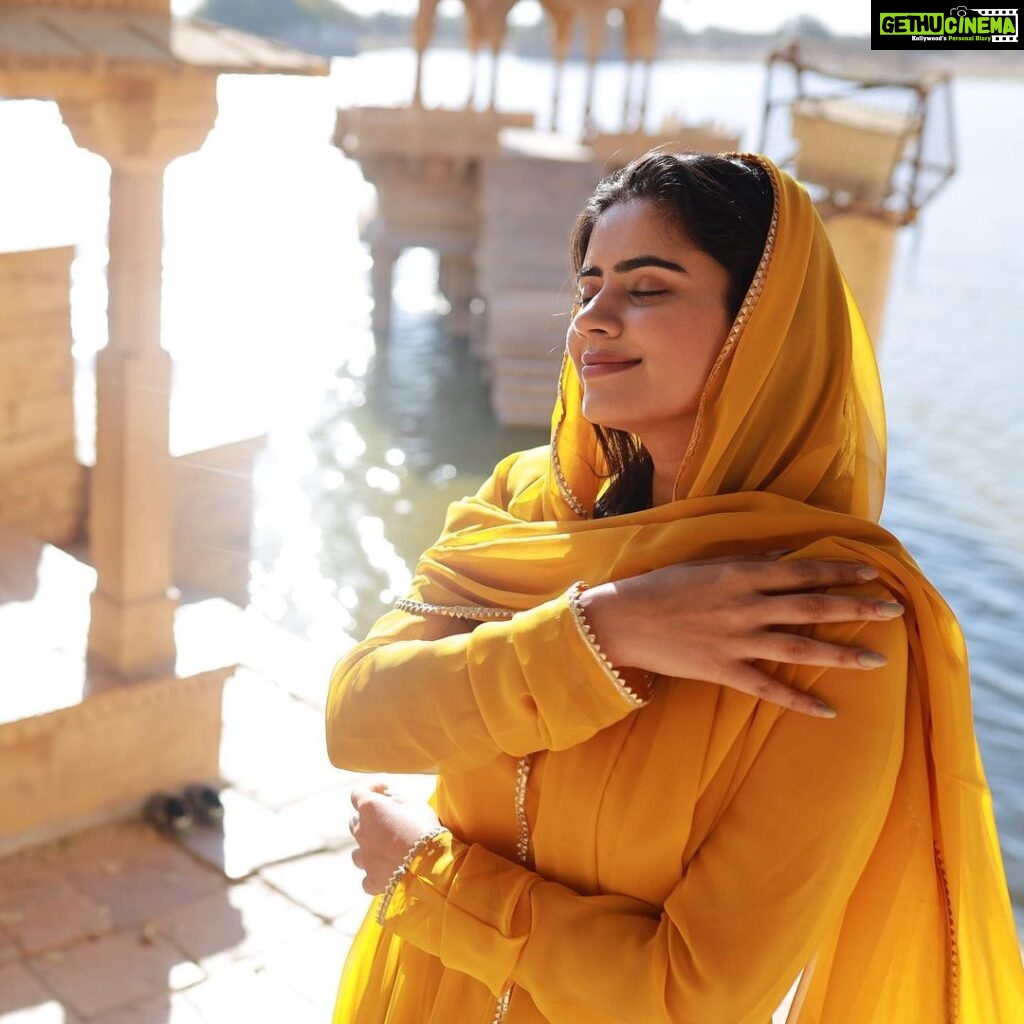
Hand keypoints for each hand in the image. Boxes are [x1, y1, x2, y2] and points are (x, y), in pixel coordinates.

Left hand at [349, 783, 442, 893]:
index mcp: (370, 809)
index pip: (358, 793)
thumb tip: (387, 797)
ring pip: (357, 851)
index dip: (371, 788)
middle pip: (355, 821)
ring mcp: (364, 857)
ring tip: (386, 848)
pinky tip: (386, 872)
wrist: (430, 865)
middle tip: (388, 820)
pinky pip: (367, 878)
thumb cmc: (423, 828)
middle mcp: (362, 832)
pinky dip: (375, 874)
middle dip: (369, 817)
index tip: (384, 789)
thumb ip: (396, 798)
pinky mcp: (371, 879)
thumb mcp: (414, 804)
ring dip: (369, 847)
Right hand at [578, 555, 903, 718]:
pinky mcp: (722, 670)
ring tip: (878, 660)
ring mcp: (735, 640)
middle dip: (856, 607)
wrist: (621, 621)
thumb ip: (750, 562)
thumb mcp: (705, 565)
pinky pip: (768, 688)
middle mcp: (744, 606)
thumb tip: (790, 556)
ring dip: (841, 653)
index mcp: (740, 574)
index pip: (802, 570)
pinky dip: (798, 700)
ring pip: (799, 647)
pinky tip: (828, 710)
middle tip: (895, 610)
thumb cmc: (661, 587)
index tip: (874, 570)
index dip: (840, 570)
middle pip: (811, 607)